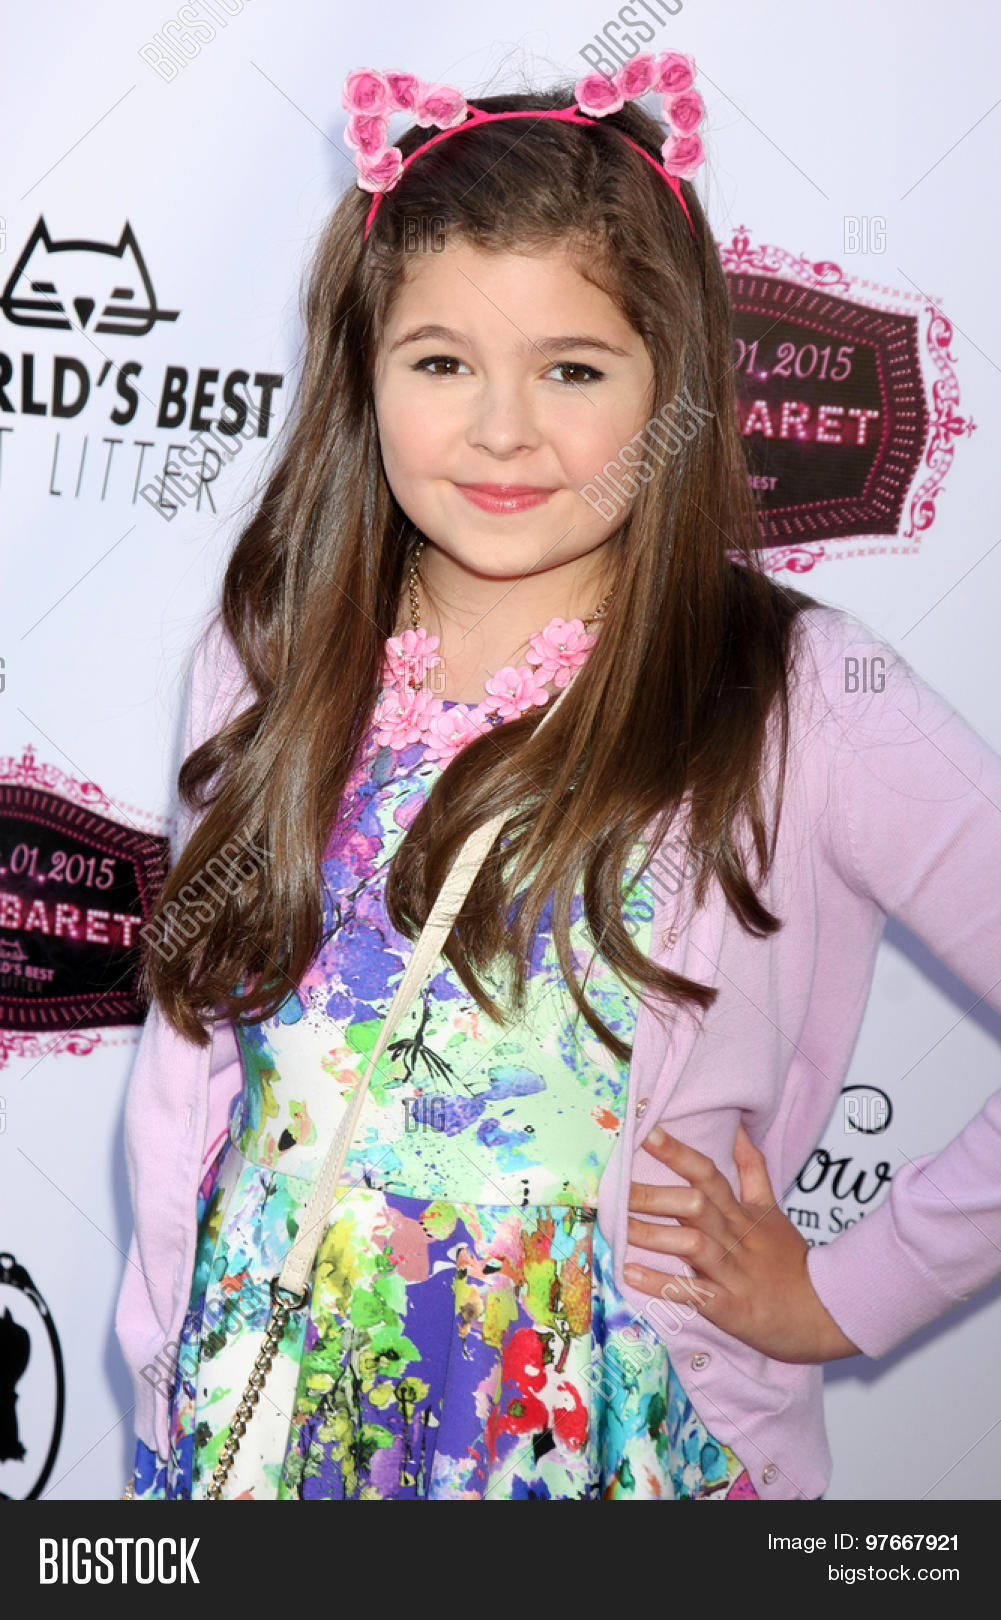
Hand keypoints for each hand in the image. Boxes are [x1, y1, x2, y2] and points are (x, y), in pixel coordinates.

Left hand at [624, 1122, 860, 1363]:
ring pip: (693, 1246)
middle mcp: (736, 1237)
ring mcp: (733, 1272)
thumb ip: (752, 1170)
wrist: (826, 1313)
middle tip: (615, 1185)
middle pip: (695, 1206)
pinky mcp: (730, 1307)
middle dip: (654, 1195)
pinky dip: (660, 1283)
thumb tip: (738, 1127)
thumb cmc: (790, 1261)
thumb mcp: (772, 1210)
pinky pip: (693, 1293)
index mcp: (743, 1213)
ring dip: (653, 1235)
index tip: (647, 1132)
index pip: (709, 1174)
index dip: (679, 1153)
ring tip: (616, 1226)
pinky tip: (629, 1273)